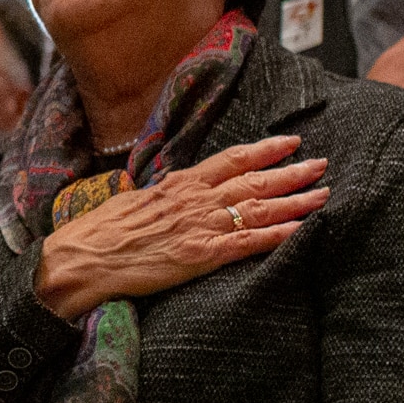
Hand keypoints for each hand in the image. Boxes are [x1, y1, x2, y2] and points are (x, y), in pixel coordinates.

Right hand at [33, 138, 326, 321]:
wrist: (79, 259)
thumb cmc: (97, 234)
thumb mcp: (131, 202)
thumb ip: (159, 197)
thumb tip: (168, 192)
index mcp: (177, 184)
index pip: (229, 160)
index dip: (263, 151)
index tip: (290, 143)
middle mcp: (193, 199)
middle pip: (253, 180)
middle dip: (291, 172)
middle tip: (322, 164)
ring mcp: (198, 226)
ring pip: (258, 208)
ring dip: (295, 201)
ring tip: (324, 193)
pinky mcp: (199, 255)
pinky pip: (247, 243)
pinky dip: (278, 235)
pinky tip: (302, 230)